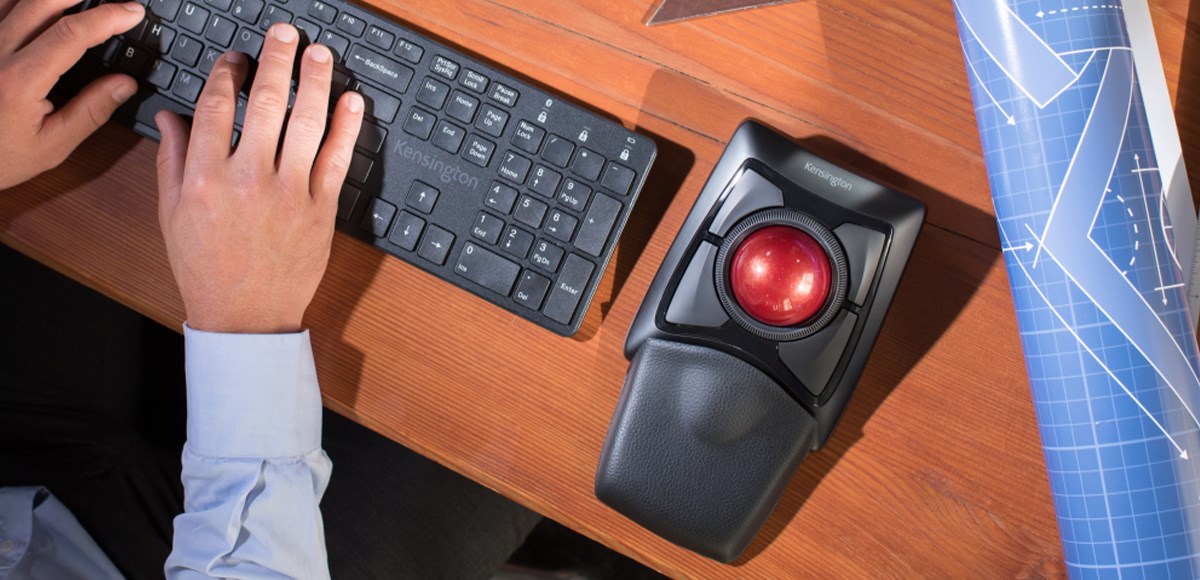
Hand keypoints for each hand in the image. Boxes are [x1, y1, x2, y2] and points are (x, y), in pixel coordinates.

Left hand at [0, 0, 143, 189]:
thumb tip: (125, 84)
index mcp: (19, 80)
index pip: (71, 34)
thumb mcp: (52, 145)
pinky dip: (17, 1)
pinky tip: (35, 6)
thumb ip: (91, 111)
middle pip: (42, 2)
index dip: (107, 17)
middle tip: (113, 0)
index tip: (131, 12)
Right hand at [156, 24, 363, 333]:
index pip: (217, 107)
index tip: (237, 58)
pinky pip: (337, 160)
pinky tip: (351, 102)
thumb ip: (172, 160)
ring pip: (307, 124)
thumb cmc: (207, 268)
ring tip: (320, 54)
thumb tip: (173, 116)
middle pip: (267, 105)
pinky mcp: (321, 211)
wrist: (246, 316)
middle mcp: (248, 180)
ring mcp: (289, 194)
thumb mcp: (172, 215)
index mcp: (205, 178)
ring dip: (316, 83)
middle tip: (285, 35)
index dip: (229, 74)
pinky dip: (346, 128)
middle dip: (277, 62)